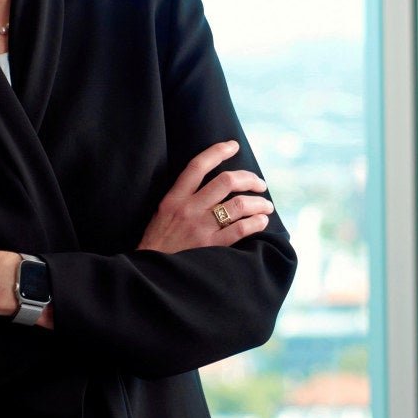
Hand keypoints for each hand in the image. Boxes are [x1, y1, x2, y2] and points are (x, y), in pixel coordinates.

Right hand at [136, 140, 273, 254]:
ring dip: (259, 203)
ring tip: (266, 206)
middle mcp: (188, 208)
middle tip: (260, 184)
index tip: (233, 146)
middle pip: (226, 181)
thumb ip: (182, 197)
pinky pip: (241, 229)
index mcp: (174, 198)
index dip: (217, 151)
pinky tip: (261, 221)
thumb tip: (212, 185)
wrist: (151, 272)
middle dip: (249, 179)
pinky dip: (256, 222)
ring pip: (238, 204)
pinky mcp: (211, 246)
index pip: (197, 166)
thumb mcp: (163, 212)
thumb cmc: (159, 241)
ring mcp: (200, 227)